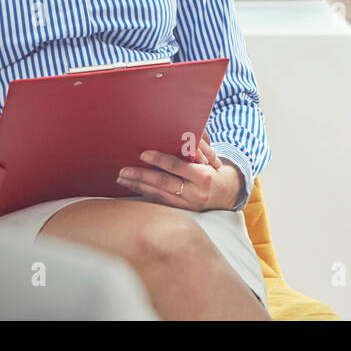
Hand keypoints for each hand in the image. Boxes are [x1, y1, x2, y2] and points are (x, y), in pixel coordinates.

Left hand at [118, 133, 240, 210]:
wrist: (227, 192)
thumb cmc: (213, 169)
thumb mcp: (207, 159)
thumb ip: (190, 152)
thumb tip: (168, 139)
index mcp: (203, 176)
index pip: (177, 166)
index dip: (159, 159)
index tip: (143, 154)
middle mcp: (196, 193)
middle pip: (164, 183)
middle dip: (141, 176)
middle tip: (123, 171)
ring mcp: (189, 205)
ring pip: (159, 194)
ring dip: (138, 186)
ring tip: (122, 179)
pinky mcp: (183, 211)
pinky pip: (160, 201)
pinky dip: (146, 193)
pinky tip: (134, 187)